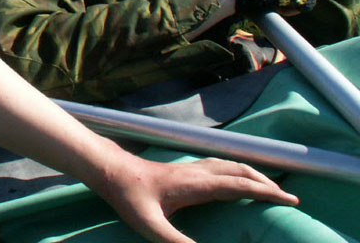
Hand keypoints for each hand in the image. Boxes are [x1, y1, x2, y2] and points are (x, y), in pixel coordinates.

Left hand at [99, 155, 297, 242]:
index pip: (239, 185)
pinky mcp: (183, 170)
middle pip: (239, 171)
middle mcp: (197, 172)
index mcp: (196, 184)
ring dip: (252, 174)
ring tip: (268, 187)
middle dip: (265, 182)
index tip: (290, 199)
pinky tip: (233, 178)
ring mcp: (190, 168)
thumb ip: (176, 242)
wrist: (110, 170)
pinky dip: (236, 171)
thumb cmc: (128, 196)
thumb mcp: (150, 225)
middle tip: (288, 197)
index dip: (266, 192)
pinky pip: (218, 166)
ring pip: (229, 165)